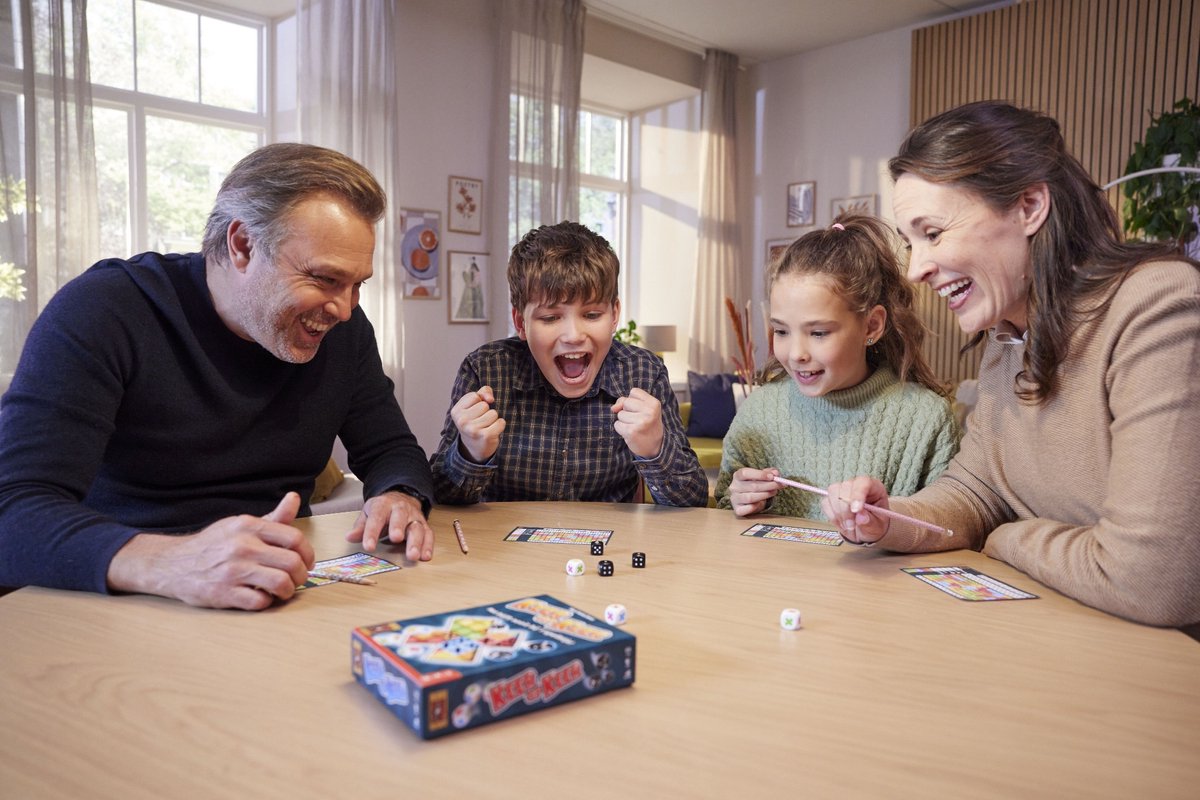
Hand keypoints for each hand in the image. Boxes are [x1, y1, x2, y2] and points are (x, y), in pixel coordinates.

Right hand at [106, 492, 314, 610]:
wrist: (172, 564)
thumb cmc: (213, 545)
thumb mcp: (240, 525)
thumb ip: (272, 518)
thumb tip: (294, 498)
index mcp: (249, 526)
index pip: (294, 538)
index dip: (308, 553)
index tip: (307, 561)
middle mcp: (242, 546)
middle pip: (292, 563)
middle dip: (301, 575)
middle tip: (296, 579)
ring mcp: (233, 571)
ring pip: (281, 583)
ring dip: (288, 591)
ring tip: (283, 590)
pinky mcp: (224, 593)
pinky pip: (260, 601)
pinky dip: (266, 602)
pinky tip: (261, 596)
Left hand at [346, 490, 433, 561]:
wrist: (401, 498)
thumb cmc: (382, 510)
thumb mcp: (368, 513)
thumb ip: (360, 527)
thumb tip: (349, 537)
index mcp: (383, 505)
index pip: (377, 517)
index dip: (372, 532)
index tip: (368, 546)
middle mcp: (400, 509)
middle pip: (400, 517)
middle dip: (398, 527)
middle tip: (395, 539)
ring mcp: (414, 517)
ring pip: (417, 527)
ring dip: (416, 541)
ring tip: (413, 556)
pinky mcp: (424, 524)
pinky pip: (428, 534)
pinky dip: (428, 545)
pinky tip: (425, 556)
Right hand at [452, 385, 505, 462]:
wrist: (474, 447)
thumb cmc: (475, 421)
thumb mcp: (474, 405)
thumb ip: (483, 392)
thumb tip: (490, 399)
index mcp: (456, 411)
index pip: (475, 396)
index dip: (479, 402)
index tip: (474, 412)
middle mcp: (462, 421)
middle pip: (484, 405)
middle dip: (486, 411)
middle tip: (480, 421)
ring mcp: (473, 430)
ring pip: (493, 413)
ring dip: (493, 419)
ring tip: (485, 426)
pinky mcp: (486, 436)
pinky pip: (500, 422)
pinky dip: (500, 425)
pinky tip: (492, 431)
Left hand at [611, 387, 663, 458]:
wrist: (655, 447)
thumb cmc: (647, 425)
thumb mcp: (643, 409)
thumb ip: (626, 402)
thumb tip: (614, 408)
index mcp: (654, 403)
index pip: (634, 392)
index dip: (633, 401)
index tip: (641, 410)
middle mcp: (649, 411)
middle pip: (626, 402)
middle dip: (627, 411)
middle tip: (638, 420)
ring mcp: (641, 422)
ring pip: (620, 414)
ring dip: (624, 421)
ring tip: (635, 427)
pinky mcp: (632, 431)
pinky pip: (617, 424)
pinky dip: (621, 429)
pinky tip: (631, 433)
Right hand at [728, 467, 779, 516]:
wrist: (747, 499)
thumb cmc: (754, 485)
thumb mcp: (761, 476)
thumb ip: (769, 472)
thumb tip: (776, 473)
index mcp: (737, 476)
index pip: (745, 473)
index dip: (759, 474)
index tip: (772, 477)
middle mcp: (734, 487)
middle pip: (752, 486)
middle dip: (768, 485)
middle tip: (778, 485)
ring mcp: (735, 499)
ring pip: (751, 498)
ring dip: (765, 495)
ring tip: (773, 492)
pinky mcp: (738, 509)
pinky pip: (749, 508)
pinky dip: (757, 506)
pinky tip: (762, 502)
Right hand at [821, 476, 891, 544]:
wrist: (865, 530)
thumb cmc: (874, 524)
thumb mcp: (878, 526)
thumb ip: (870, 522)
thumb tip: (861, 517)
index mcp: (874, 487)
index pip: (863, 482)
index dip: (858, 495)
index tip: (856, 511)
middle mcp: (857, 485)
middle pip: (845, 486)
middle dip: (846, 509)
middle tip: (851, 526)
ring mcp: (843, 490)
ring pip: (833, 492)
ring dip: (838, 512)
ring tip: (848, 526)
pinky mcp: (831, 498)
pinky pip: (826, 503)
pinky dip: (832, 516)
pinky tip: (842, 523)